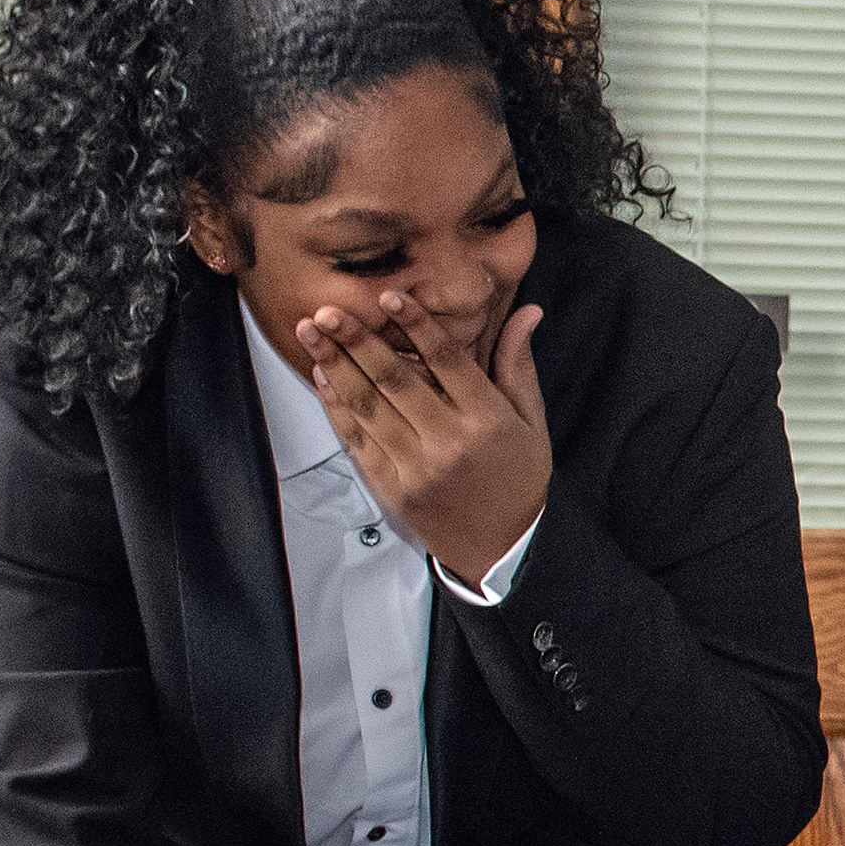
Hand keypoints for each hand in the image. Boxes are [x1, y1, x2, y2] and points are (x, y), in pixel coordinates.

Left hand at [293, 290, 552, 592]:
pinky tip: (323, 376)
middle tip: (329, 310)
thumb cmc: (518, 479)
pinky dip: (336, 406)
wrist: (500, 549)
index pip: (447, 361)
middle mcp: (448, 442)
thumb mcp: (532, 422)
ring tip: (312, 333)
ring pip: (368, 407)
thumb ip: (519, 366)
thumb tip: (527, 312)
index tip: (389, 297)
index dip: (417, 326)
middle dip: (358, 341)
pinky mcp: (391, 487)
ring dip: (336, 365)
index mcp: (487, 421)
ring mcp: (415, 467)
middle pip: (396, 380)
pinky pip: (356, 439)